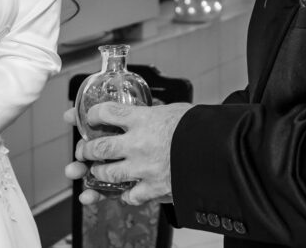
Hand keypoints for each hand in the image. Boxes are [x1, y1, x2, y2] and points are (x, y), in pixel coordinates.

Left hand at [64, 102, 191, 205]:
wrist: (220, 150)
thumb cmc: (201, 127)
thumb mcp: (175, 109)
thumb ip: (156, 113)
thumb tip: (151, 110)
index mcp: (143, 119)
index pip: (106, 112)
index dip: (93, 115)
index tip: (91, 118)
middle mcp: (138, 143)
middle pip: (99, 147)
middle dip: (88, 150)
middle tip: (85, 150)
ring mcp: (143, 168)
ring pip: (108, 174)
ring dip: (99, 174)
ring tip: (98, 172)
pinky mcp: (154, 188)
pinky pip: (131, 196)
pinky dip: (126, 195)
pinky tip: (127, 192)